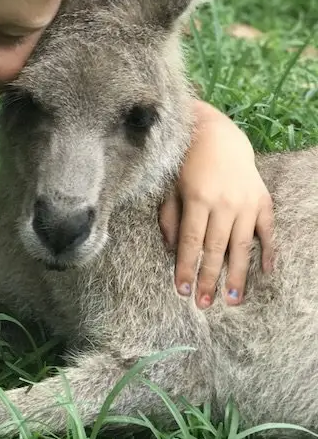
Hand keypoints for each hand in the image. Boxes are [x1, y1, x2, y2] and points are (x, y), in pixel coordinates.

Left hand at [159, 101, 273, 307]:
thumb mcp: (170, 187)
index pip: (191, 242)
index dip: (187, 268)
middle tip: (205, 305)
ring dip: (238, 275)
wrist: (216, 133)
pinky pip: (267, 231)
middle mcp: (224, 203)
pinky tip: (266, 272)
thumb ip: (170, 218)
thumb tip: (173, 250)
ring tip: (233, 300)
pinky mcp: (262, 200)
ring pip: (242, 246)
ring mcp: (246, 203)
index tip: (182, 291)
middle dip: (209, 279)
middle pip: (216, 249)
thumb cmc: (185, 163)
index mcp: (198, 199)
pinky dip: (268, 252)